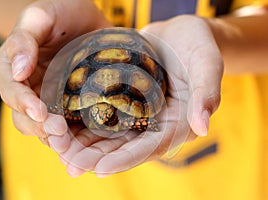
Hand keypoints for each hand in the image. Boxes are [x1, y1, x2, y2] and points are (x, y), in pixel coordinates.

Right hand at [0, 0, 110, 146]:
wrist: (87, 19)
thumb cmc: (62, 11)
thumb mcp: (41, 16)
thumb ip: (24, 40)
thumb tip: (17, 72)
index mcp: (12, 68)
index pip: (11, 91)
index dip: (23, 103)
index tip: (40, 111)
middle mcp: (27, 88)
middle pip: (24, 116)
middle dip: (40, 126)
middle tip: (59, 131)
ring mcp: (48, 99)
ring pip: (43, 127)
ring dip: (54, 138)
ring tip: (69, 144)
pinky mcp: (69, 105)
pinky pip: (67, 126)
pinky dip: (72, 138)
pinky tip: (82, 146)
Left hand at [58, 15, 222, 176]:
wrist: (180, 33)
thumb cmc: (198, 46)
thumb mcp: (207, 64)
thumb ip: (206, 94)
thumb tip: (202, 127)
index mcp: (177, 123)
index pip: (149, 148)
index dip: (124, 160)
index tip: (98, 170)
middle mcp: (155, 123)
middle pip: (124, 147)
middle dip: (96, 158)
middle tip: (69, 164)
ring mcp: (138, 113)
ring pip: (109, 135)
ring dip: (85, 145)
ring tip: (60, 150)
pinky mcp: (125, 101)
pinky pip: (103, 116)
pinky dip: (84, 124)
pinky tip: (64, 127)